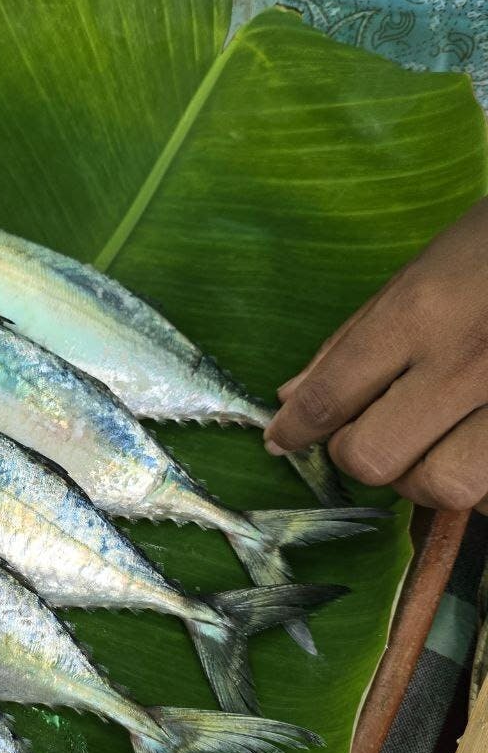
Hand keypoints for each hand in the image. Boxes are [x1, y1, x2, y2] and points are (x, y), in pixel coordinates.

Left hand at [264, 197, 487, 512]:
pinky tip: (484, 444)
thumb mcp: (428, 266)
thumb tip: (293, 397)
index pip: (333, 393)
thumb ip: (358, 337)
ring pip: (441, 486)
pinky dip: (483, 481)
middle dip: (360, 453)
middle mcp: (469, 361)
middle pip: (373, 458)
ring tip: (438, 441)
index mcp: (426, 311)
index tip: (285, 437)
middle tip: (374, 431)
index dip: (297, 427)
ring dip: (425, 474)